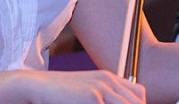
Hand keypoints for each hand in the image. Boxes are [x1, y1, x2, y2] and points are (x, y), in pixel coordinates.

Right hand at [29, 70, 145, 103]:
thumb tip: (119, 102)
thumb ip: (104, 97)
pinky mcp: (93, 98)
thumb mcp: (87, 91)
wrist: (39, 86)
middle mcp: (109, 81)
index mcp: (109, 78)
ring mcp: (102, 89)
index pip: (139, 94)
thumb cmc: (61, 94)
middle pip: (137, 103)